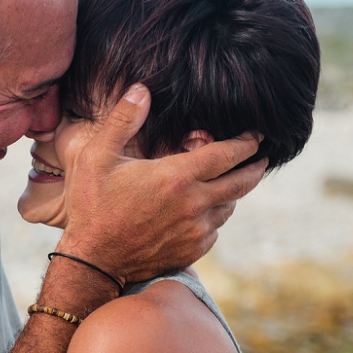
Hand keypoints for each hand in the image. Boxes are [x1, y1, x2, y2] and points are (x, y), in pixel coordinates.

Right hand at [56, 84, 267, 281]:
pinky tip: (202, 213)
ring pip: (228, 208)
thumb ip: (122, 120)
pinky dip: (213, 219)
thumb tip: (142, 90)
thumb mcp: (96, 157)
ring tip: (227, 183)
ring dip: (231, 193)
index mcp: (176, 177)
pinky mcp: (190, 252)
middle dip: (255, 167)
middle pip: (241, 182)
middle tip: (260, 158)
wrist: (91, 262)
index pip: (228, 154)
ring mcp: (194, 231)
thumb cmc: (91, 207)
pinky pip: (213, 231)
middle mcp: (194, 204)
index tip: (255, 135)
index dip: (246, 142)